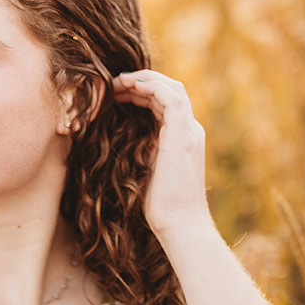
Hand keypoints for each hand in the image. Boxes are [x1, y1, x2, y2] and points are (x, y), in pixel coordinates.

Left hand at [111, 70, 212, 237]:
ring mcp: (189, 132)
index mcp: (183, 138)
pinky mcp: (182, 136)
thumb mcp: (148, 171)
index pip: (167, 102)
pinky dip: (151, 86)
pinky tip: (129, 88)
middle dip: (142, 81)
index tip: (117, 94)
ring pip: (173, 88)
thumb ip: (143, 152)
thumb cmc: (162, 206)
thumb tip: (122, 143)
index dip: (142, 93)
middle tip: (114, 84)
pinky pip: (171, 98)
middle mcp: (190, 131)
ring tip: (118, 82)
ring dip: (144, 80)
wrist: (179, 224)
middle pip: (171, 90)